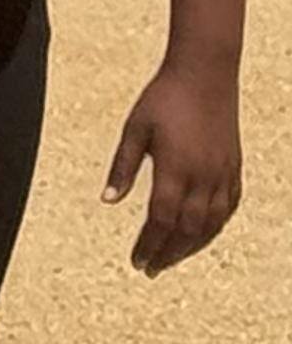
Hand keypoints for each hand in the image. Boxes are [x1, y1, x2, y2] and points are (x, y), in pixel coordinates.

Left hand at [105, 55, 242, 274]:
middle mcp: (203, 177)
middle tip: (150, 269)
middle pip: (186, 229)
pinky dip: (215, 226)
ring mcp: (223, 173)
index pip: (160, 220)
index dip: (149, 244)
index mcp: (175, 169)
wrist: (205, 74)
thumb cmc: (164, 98)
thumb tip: (108, 200)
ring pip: (211, 223)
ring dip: (191, 245)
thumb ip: (123, 167)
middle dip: (168, 252)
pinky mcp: (235, 167)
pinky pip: (229, 207)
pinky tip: (203, 233)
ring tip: (172, 258)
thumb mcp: (134, 129)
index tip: (137, 261)